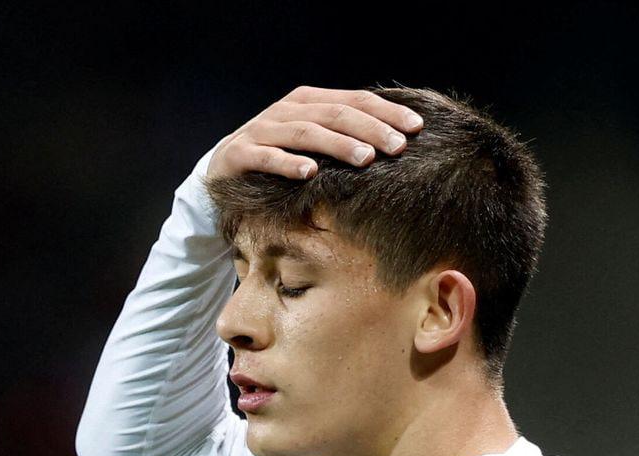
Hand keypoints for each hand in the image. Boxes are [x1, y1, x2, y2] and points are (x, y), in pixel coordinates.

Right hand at [206, 85, 423, 180]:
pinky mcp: (241, 154)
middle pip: (335, 114)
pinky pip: (267, 157)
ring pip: (305, 132)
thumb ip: (342, 135)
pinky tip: (309, 172)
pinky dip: (288, 163)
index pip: (354, 101)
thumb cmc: (278, 157)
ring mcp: (262, 130)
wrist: (222, 170)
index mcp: (308, 102)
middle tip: (397, 146)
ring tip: (365, 158)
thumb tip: (395, 140)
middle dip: (370, 129)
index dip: (386, 112)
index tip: (416, 127)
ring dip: (337, 144)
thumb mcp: (311, 140)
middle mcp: (286, 110)